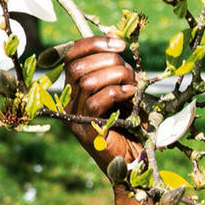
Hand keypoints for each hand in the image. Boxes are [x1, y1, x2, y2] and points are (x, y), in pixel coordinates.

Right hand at [63, 35, 140, 176]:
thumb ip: (117, 70)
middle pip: (78, 66)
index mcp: (76, 88)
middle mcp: (70, 101)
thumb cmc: (131, 124)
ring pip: (87, 81)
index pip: (72, 55)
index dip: (94, 43)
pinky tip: (130, 95)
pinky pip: (96, 102)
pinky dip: (116, 92)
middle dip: (109, 61)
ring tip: (131, 86)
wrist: (133, 160)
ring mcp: (75, 116)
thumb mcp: (125, 90)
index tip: (119, 44)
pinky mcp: (86, 131)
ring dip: (115, 76)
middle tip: (129, 71)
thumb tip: (116, 44)